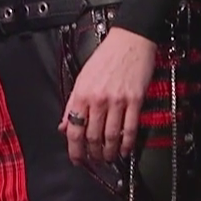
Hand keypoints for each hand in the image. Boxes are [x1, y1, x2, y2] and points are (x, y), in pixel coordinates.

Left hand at [59, 27, 158, 163]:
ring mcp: (118, 101)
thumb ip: (73, 103)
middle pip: (92, 136)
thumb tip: (65, 125)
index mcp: (82, 93)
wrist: (130, 39)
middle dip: (92, 154)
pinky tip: (125, 150)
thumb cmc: (106, 55)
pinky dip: (127, 144)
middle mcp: (98, 99)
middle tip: (94, 161)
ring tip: (108, 158)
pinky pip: (130, 129)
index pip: (74, 129)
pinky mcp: (135, 101)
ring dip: (109, 152)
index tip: (76, 158)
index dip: (74, 149)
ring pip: (111, 136)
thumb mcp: (83, 77)